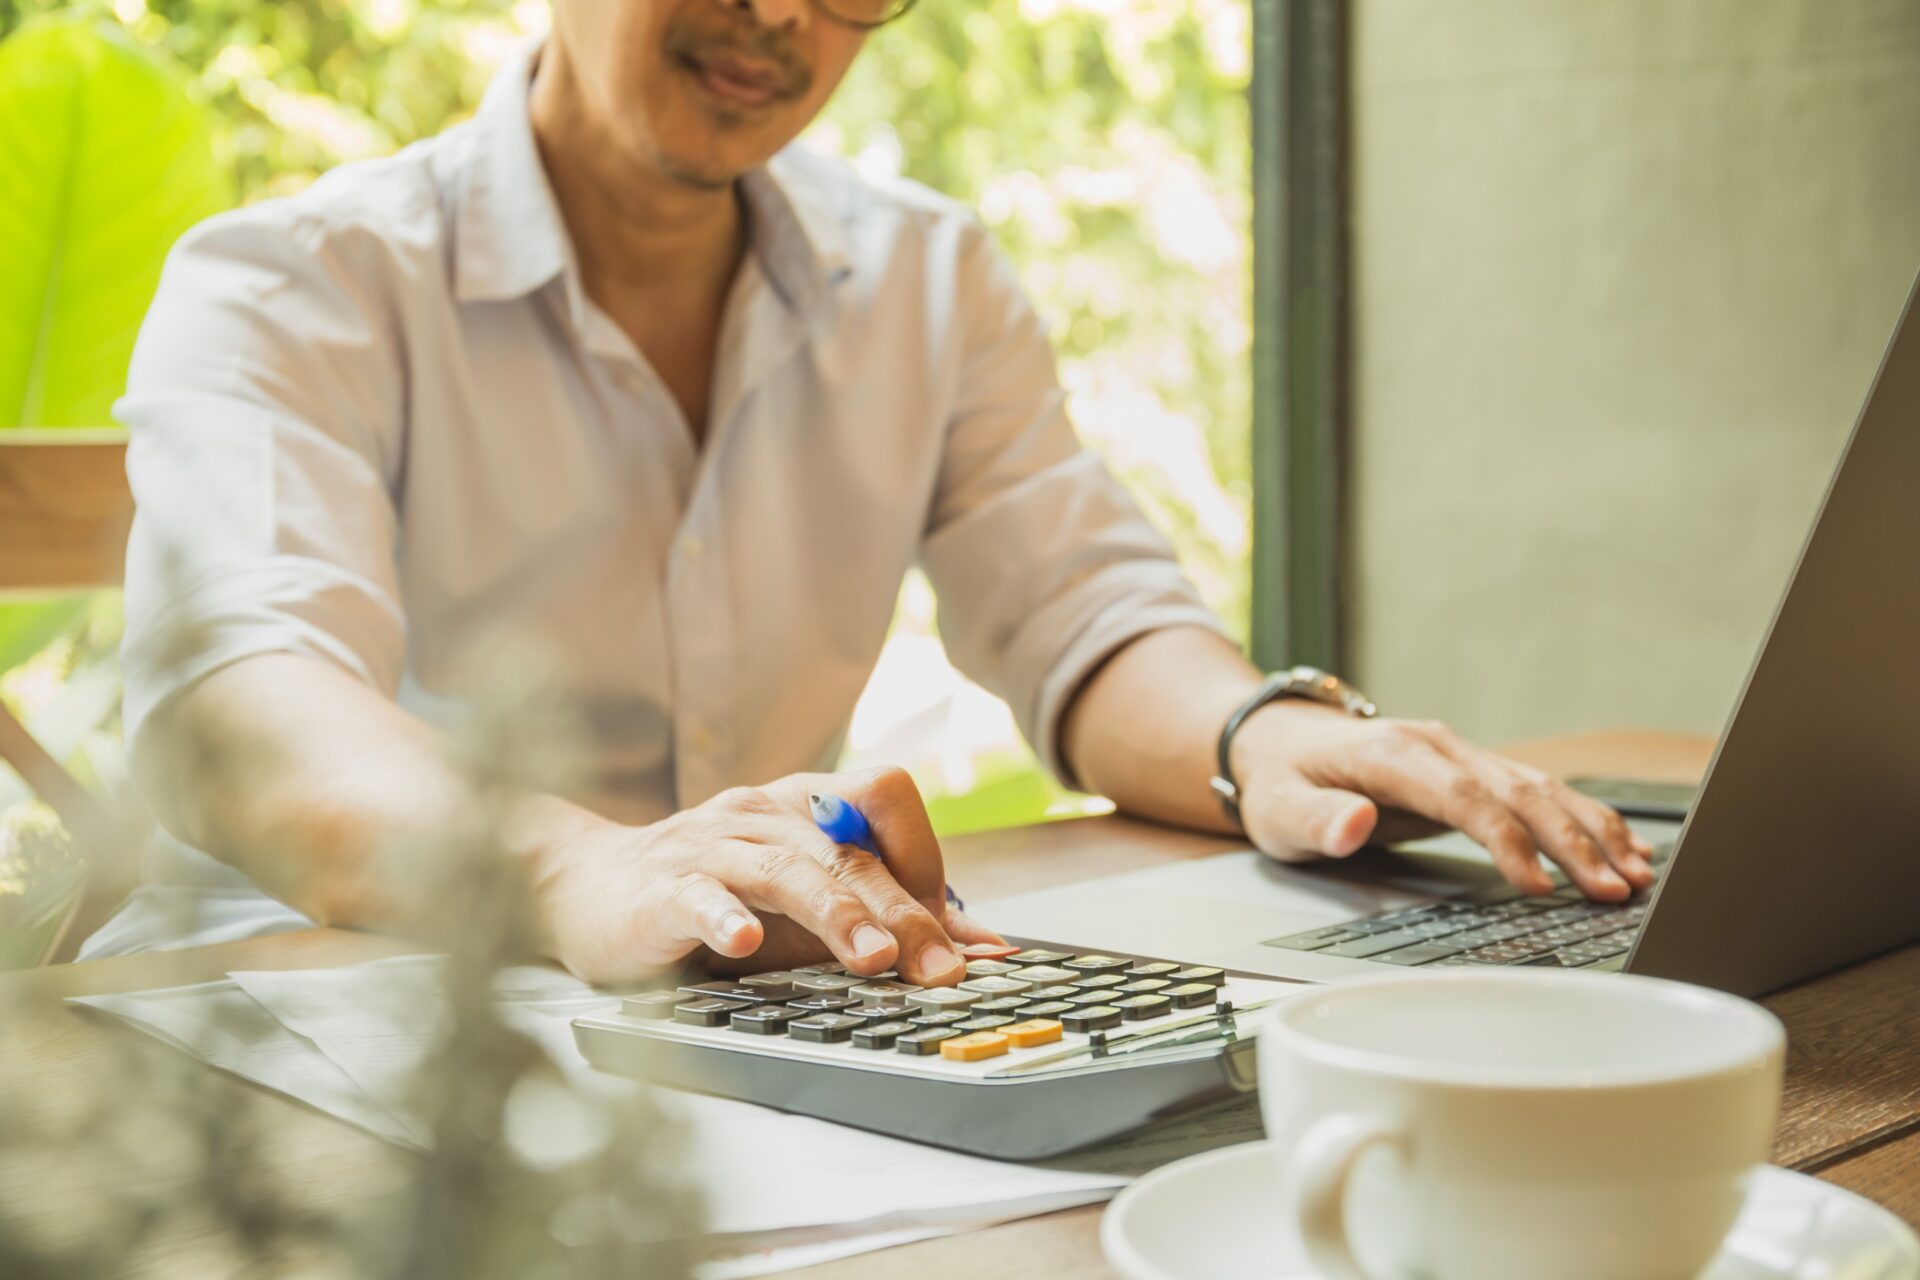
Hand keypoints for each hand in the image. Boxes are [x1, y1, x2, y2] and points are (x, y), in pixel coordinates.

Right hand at [533, 766, 1003, 985]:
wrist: (583, 888)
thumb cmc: (709, 897)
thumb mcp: (801, 905)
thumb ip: (881, 918)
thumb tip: (982, 948)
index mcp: (802, 804)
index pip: (883, 799)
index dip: (924, 858)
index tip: (952, 937)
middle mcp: (760, 812)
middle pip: (845, 850)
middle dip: (900, 912)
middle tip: (938, 970)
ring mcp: (708, 845)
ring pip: (784, 869)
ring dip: (835, 915)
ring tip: (872, 961)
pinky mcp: (658, 888)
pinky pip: (696, 894)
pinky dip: (723, 915)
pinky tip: (742, 942)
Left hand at [1230, 703, 1655, 899]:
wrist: (1279, 739)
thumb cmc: (1280, 780)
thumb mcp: (1279, 809)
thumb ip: (1316, 821)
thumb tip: (1353, 825)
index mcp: (1393, 753)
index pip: (1464, 797)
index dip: (1506, 840)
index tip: (1538, 886)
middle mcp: (1436, 745)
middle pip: (1517, 791)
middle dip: (1572, 842)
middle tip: (1616, 890)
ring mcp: (1459, 753)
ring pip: (1539, 788)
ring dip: (1590, 830)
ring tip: (1637, 874)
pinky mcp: (1471, 770)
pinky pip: (1535, 792)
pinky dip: (1580, 818)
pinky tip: (1620, 846)